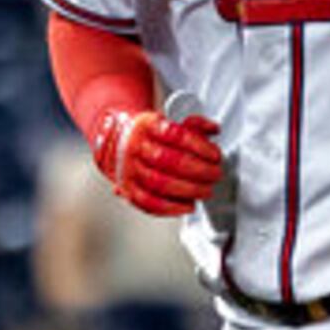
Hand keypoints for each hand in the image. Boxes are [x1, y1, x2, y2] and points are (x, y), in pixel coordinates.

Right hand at [94, 108, 222, 217]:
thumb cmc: (148, 134)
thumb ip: (193, 125)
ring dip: (189, 190)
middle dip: (198, 170)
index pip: (174, 134)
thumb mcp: (167, 121)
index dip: (198, 146)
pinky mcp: (127, 189)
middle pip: (168, 160)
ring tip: (206, 190)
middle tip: (215, 174)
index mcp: (146, 125)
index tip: (215, 155)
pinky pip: (148, 203)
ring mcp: (128, 169)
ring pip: (159, 183)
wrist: (114, 141)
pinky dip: (172, 208)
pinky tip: (189, 205)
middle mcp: (135, 146)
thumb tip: (213, 129)